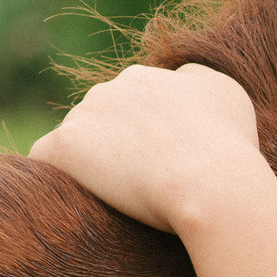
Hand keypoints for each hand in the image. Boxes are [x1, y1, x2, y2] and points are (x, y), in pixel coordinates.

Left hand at [29, 63, 266, 236]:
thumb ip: (197, 81)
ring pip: (77, 141)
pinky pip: (46, 161)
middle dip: (115, 147)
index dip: (145, 136)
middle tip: (142, 185)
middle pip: (101, 119)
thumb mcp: (229, 95)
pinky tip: (81, 198)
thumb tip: (180, 80)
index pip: (133, 104)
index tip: (162, 164)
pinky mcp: (63, 147)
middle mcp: (110, 87)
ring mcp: (83, 116)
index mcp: (146, 78)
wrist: (210, 181)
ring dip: (90, 164)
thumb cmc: (230, 147)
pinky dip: (59, 178)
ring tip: (120, 197)